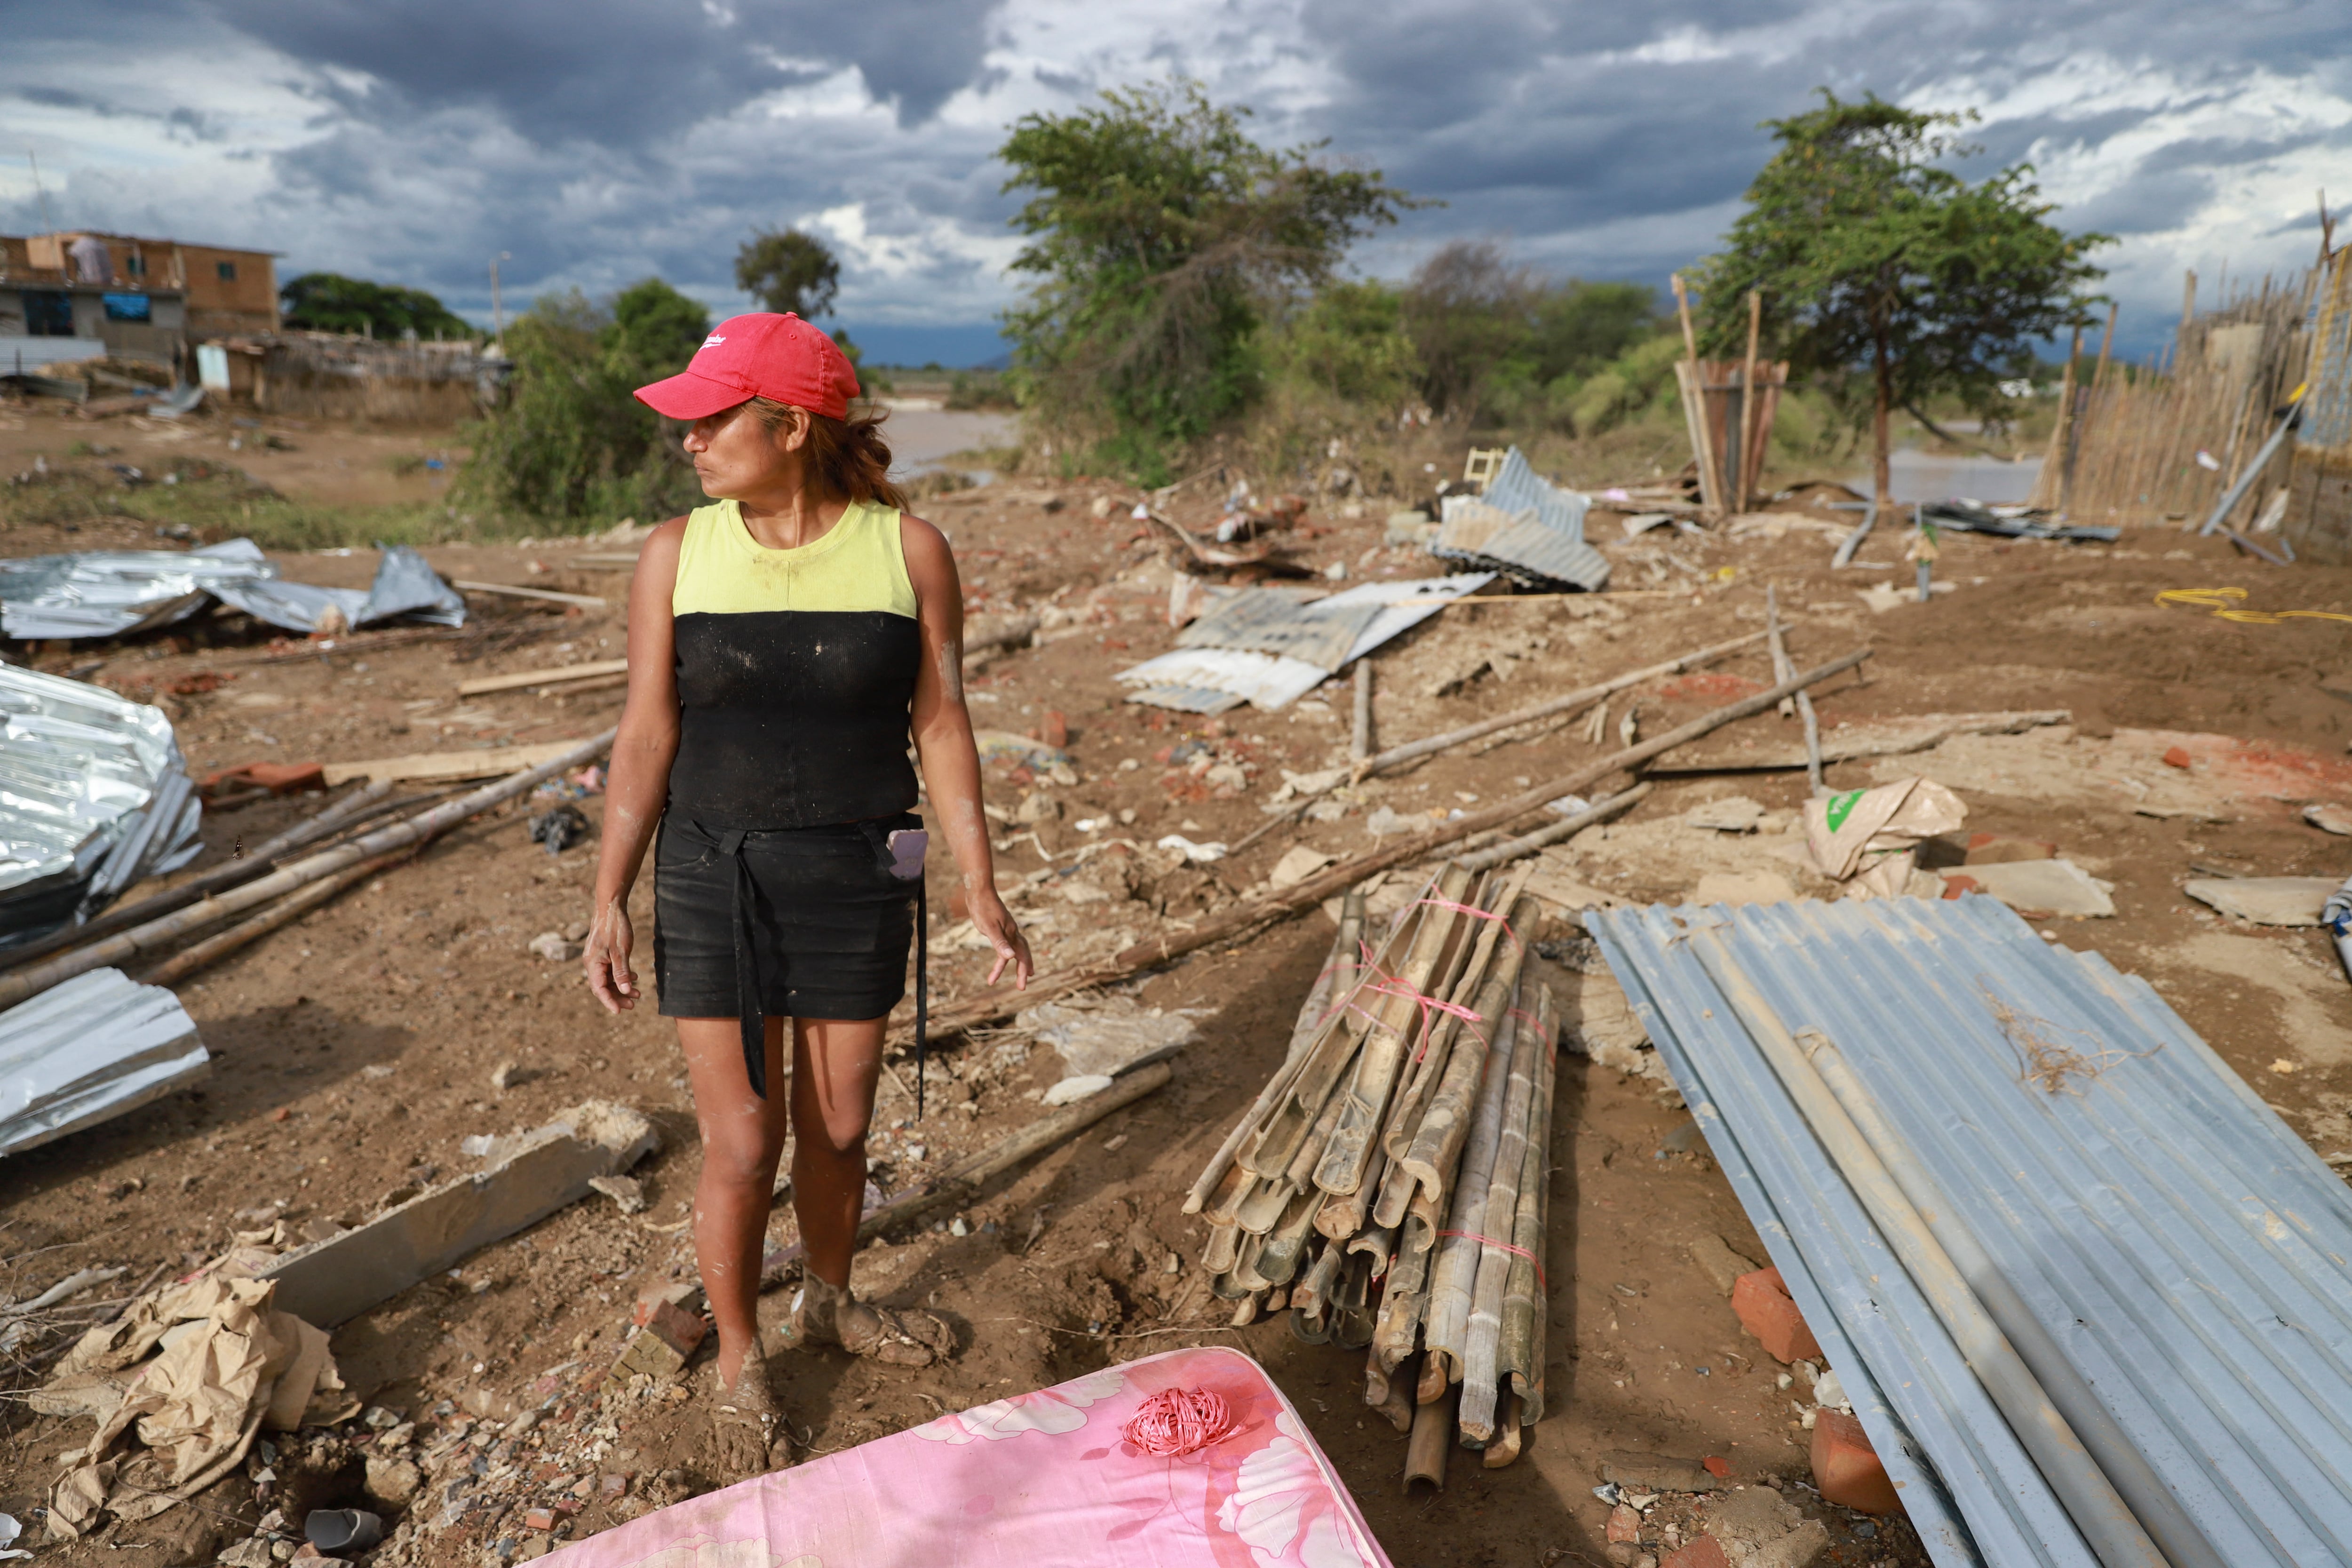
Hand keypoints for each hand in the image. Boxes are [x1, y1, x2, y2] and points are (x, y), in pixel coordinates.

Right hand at [584, 898, 637, 1012]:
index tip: (620, 1012)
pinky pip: (610, 970)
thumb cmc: (615, 928)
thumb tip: (625, 990)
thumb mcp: (621, 951)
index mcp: (593, 964)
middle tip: (633, 1005)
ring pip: (608, 979)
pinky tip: (635, 977)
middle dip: (618, 997)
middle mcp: (592, 963)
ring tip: (638, 994)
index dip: (609, 1001)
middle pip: (603, 987)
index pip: (599, 989)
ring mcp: (597, 958)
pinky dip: (621, 975)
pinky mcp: (604, 953)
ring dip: (621, 987)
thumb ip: (622, 972)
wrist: (611, 907)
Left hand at [968, 886, 1033, 989]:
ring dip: (1018, 961)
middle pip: (1023, 953)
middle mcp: (1012, 932)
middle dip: (1023, 969)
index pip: (1020, 957)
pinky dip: (1007, 951)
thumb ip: (1000, 943)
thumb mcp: (989, 928)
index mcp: (1012, 934)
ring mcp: (1007, 928)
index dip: (1020, 972)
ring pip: (1017, 948)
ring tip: (1020, 971)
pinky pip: (1008, 942)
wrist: (979, 890)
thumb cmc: (983, 908)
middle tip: (1022, 986)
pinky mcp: (1000, 925)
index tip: (1020, 987)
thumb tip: (1011, 957)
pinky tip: (1004, 953)